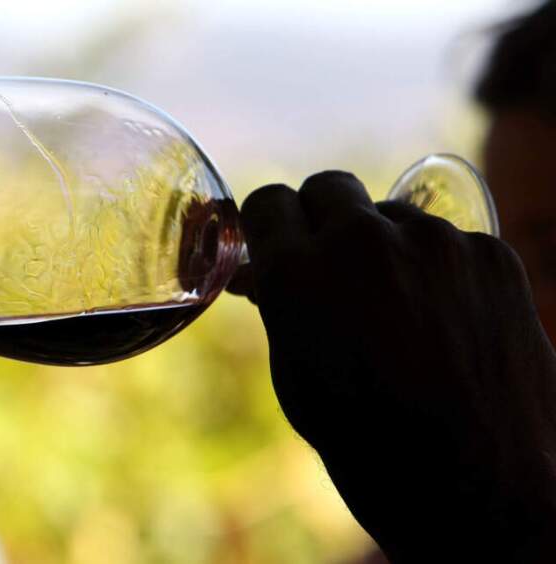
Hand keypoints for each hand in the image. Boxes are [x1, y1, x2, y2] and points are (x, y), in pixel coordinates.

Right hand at [231, 171, 555, 561]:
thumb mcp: (297, 377)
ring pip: (392, 214)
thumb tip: (265, 269)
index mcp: (298, 274)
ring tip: (402, 311)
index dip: (269, 224)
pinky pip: (448, 240)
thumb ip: (281, 306)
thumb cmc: (371, 446)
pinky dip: (438, 268)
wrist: (480, 486)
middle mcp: (362, 241)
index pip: (268, 201)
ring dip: (385, 246)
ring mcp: (434, 241)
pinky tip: (446, 321)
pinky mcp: (491, 253)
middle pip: (329, 186)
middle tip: (331, 263)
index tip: (276, 242)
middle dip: (322, 217)